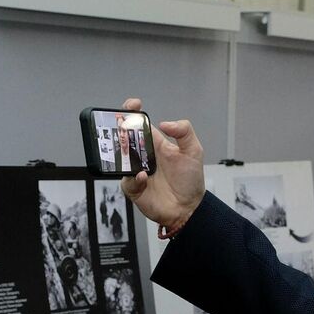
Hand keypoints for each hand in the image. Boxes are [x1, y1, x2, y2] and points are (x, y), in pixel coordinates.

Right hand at [118, 96, 204, 234]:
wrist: (187, 208)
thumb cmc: (190, 181)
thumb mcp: (193, 150)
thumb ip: (184, 131)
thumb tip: (164, 123)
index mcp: (155, 144)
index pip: (139, 124)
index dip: (133, 112)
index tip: (133, 105)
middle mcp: (143, 156)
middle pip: (124, 138)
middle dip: (120, 130)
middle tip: (122, 127)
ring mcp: (136, 171)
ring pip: (120, 158)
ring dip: (122, 153)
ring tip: (129, 151)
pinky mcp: (133, 188)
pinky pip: (126, 180)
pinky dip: (134, 178)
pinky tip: (144, 178)